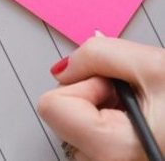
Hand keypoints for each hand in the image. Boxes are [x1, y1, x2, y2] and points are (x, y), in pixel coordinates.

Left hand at [38, 36, 164, 160]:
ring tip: (147, 114)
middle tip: (139, 100)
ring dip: (104, 115)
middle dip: (94, 99)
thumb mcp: (154, 66)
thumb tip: (65, 66)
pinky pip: (95, 146)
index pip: (52, 105)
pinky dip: (113, 130)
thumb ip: (97, 55)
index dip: (83, 85)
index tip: (114, 86)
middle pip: (64, 119)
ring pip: (79, 133)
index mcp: (114, 150)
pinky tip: (144, 126)